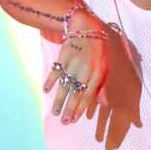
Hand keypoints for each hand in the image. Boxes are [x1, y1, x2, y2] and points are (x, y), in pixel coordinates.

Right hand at [43, 9, 109, 124]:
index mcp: (97, 73)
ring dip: (59, 100)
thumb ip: (101, 84)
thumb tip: (102, 103)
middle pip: (75, 94)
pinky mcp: (63, 57)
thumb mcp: (105, 66)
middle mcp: (85, 70)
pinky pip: (56, 71)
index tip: (74, 119)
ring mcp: (73, 64)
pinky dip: (50, 80)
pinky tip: (45, 90)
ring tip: (55, 113)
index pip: (88, 95)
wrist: (86, 27)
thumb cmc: (98, 49)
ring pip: (64, 86)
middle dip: (69, 109)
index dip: (80, 108)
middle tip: (64, 122)